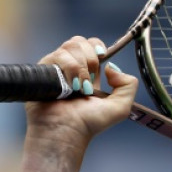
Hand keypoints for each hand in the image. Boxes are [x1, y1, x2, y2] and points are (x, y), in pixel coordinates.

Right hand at [24, 36, 138, 151]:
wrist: (65, 130)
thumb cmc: (89, 123)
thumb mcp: (121, 107)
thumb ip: (128, 85)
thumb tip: (111, 66)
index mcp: (88, 73)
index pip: (91, 45)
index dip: (97, 47)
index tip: (102, 58)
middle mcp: (71, 68)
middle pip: (79, 41)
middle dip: (89, 58)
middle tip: (89, 80)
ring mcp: (56, 68)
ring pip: (69, 47)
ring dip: (80, 67)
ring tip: (78, 88)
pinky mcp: (43, 70)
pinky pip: (57, 55)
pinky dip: (68, 69)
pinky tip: (69, 86)